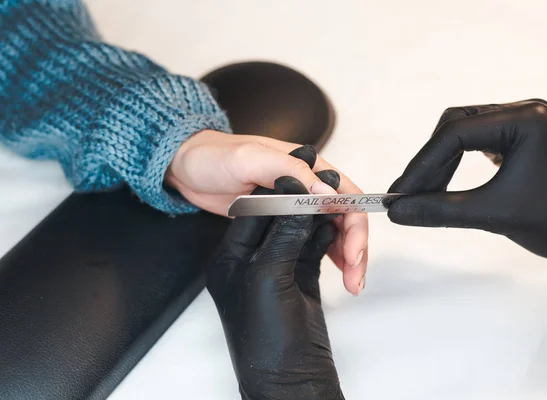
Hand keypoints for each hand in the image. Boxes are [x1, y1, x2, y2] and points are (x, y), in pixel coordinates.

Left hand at [167, 131, 366, 294]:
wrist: (188, 167)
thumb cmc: (216, 157)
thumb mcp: (251, 159)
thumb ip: (290, 171)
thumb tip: (328, 194)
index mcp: (309, 168)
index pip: (345, 196)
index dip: (354, 226)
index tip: (353, 254)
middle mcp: (309, 186)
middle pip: (345, 217)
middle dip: (356, 248)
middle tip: (354, 279)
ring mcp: (297, 206)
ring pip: (334, 231)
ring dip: (347, 256)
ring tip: (351, 283)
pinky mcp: (284, 221)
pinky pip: (315, 238)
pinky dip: (329, 255)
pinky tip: (335, 273)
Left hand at [207, 163, 344, 398]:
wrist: (292, 381)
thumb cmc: (266, 340)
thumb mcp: (267, 278)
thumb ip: (284, 234)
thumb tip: (302, 199)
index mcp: (231, 257)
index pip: (257, 210)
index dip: (284, 192)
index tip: (310, 177)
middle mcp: (253, 259)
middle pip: (284, 217)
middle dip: (311, 207)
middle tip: (335, 196)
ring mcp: (278, 268)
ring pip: (304, 230)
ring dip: (327, 223)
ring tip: (343, 215)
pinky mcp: (300, 277)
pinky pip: (316, 246)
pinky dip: (330, 238)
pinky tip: (340, 233)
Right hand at [387, 99, 546, 268]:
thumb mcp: (491, 215)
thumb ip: (439, 211)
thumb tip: (395, 212)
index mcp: (525, 120)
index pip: (455, 134)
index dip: (421, 166)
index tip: (399, 194)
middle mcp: (523, 111)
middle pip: (454, 126)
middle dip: (428, 162)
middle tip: (407, 195)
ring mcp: (521, 122)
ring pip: (460, 132)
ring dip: (439, 163)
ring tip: (422, 194)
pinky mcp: (518, 136)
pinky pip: (474, 141)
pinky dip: (454, 162)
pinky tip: (444, 184)